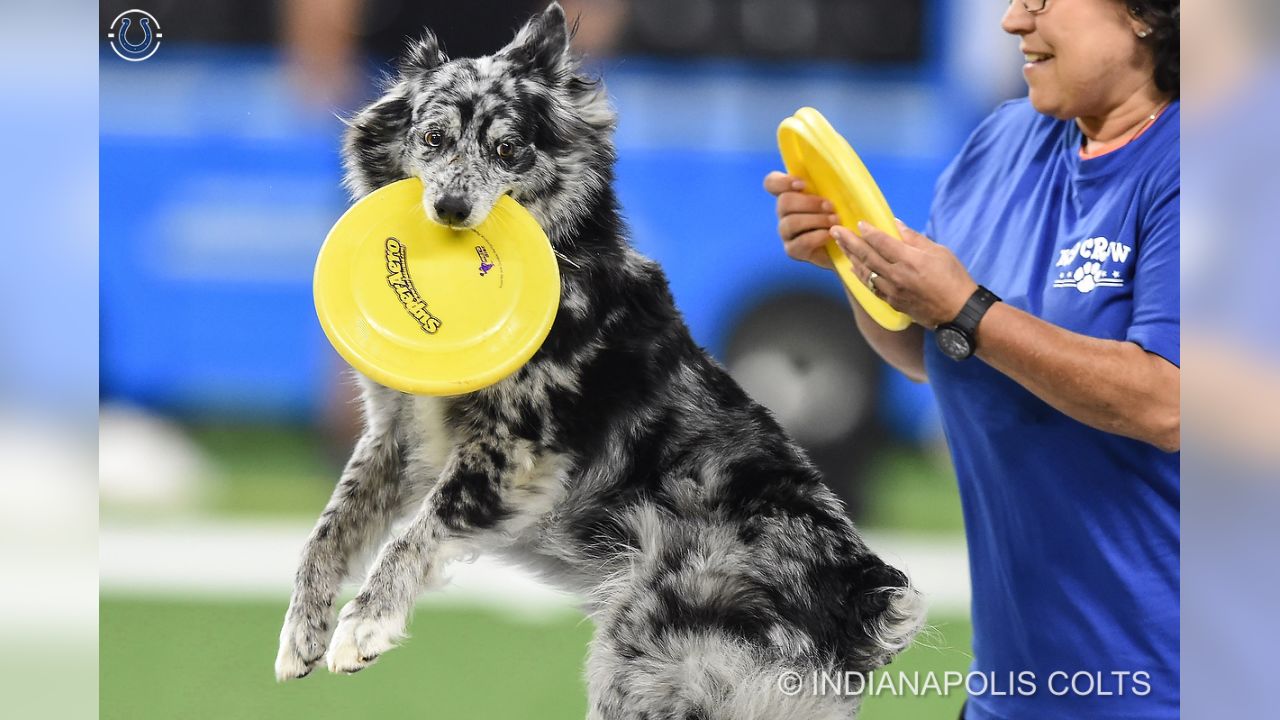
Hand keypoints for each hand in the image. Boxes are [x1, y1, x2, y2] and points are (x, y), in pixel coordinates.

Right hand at [763, 171, 838, 269]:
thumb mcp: (841, 193)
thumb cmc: (844, 213)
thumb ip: (833, 182)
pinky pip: (799, 242)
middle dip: (809, 202)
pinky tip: (830, 235)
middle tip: (830, 206)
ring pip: (790, 222)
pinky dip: (817, 237)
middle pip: (784, 202)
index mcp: (791, 193)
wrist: (850, 244)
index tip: (803, 184)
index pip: (772, 183)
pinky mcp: (793, 250)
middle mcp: (784, 212)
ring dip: (815, 220)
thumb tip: (840, 168)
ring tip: (835, 221)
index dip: (782, 182)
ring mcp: (786, 232)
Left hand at [831, 219, 977, 328]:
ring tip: (840, 246)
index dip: (867, 231)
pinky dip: (860, 276)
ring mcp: (892, 291)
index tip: (858, 223)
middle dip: (849, 242)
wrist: (959, 312)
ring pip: (865, 272)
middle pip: (866, 256)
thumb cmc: (954, 279)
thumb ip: (914, 238)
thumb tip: (896, 224)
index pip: (881, 242)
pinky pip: (870, 287)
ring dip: (851, 258)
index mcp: (909, 260)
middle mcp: (896, 275)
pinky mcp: (892, 302)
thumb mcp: (939, 252)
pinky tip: (853, 269)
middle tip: (835, 231)